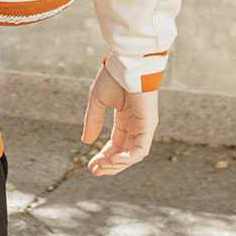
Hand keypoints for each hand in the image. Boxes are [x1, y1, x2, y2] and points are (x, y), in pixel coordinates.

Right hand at [81, 63, 158, 177]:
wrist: (127, 64)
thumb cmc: (113, 77)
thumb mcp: (97, 101)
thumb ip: (93, 121)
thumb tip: (86, 142)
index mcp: (124, 119)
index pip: (115, 144)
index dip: (103, 156)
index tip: (90, 166)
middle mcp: (135, 126)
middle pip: (123, 153)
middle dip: (109, 165)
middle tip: (94, 171)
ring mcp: (143, 127)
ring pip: (133, 155)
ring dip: (117, 164)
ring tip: (101, 167)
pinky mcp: (148, 126)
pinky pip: (141, 150)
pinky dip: (128, 159)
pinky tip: (113, 160)